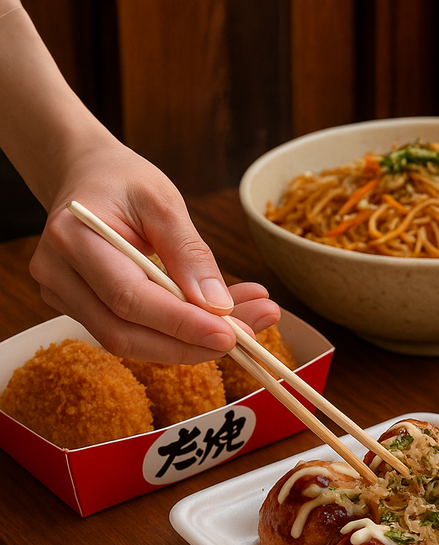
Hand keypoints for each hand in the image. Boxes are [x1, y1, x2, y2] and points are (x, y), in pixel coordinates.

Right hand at [28, 142, 280, 363]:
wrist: (87, 175)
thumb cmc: (125, 182)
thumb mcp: (164, 202)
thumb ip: (189, 253)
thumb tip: (217, 305)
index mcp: (74, 238)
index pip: (129, 297)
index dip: (180, 323)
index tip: (230, 334)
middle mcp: (57, 274)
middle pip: (125, 333)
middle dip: (191, 344)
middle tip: (249, 339)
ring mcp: (63, 295)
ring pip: (128, 342)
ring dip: (190, 344)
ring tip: (247, 328)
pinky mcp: (79, 309)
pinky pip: (130, 333)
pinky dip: (177, 335)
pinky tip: (218, 321)